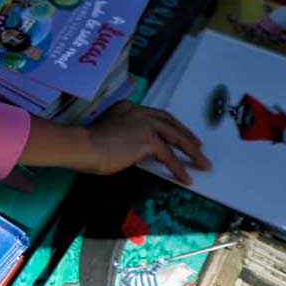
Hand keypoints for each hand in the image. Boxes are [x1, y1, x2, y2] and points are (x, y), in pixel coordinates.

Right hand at [85, 102, 210, 183]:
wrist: (84, 146)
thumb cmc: (88, 144)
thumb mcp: (109, 133)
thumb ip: (126, 135)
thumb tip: (138, 149)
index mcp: (128, 107)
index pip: (156, 115)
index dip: (170, 125)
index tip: (180, 133)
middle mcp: (138, 111)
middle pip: (170, 122)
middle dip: (186, 135)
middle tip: (198, 146)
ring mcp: (144, 123)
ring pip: (175, 137)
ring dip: (191, 152)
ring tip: (202, 163)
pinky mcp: (147, 139)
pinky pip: (169, 155)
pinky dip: (178, 168)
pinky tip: (185, 178)